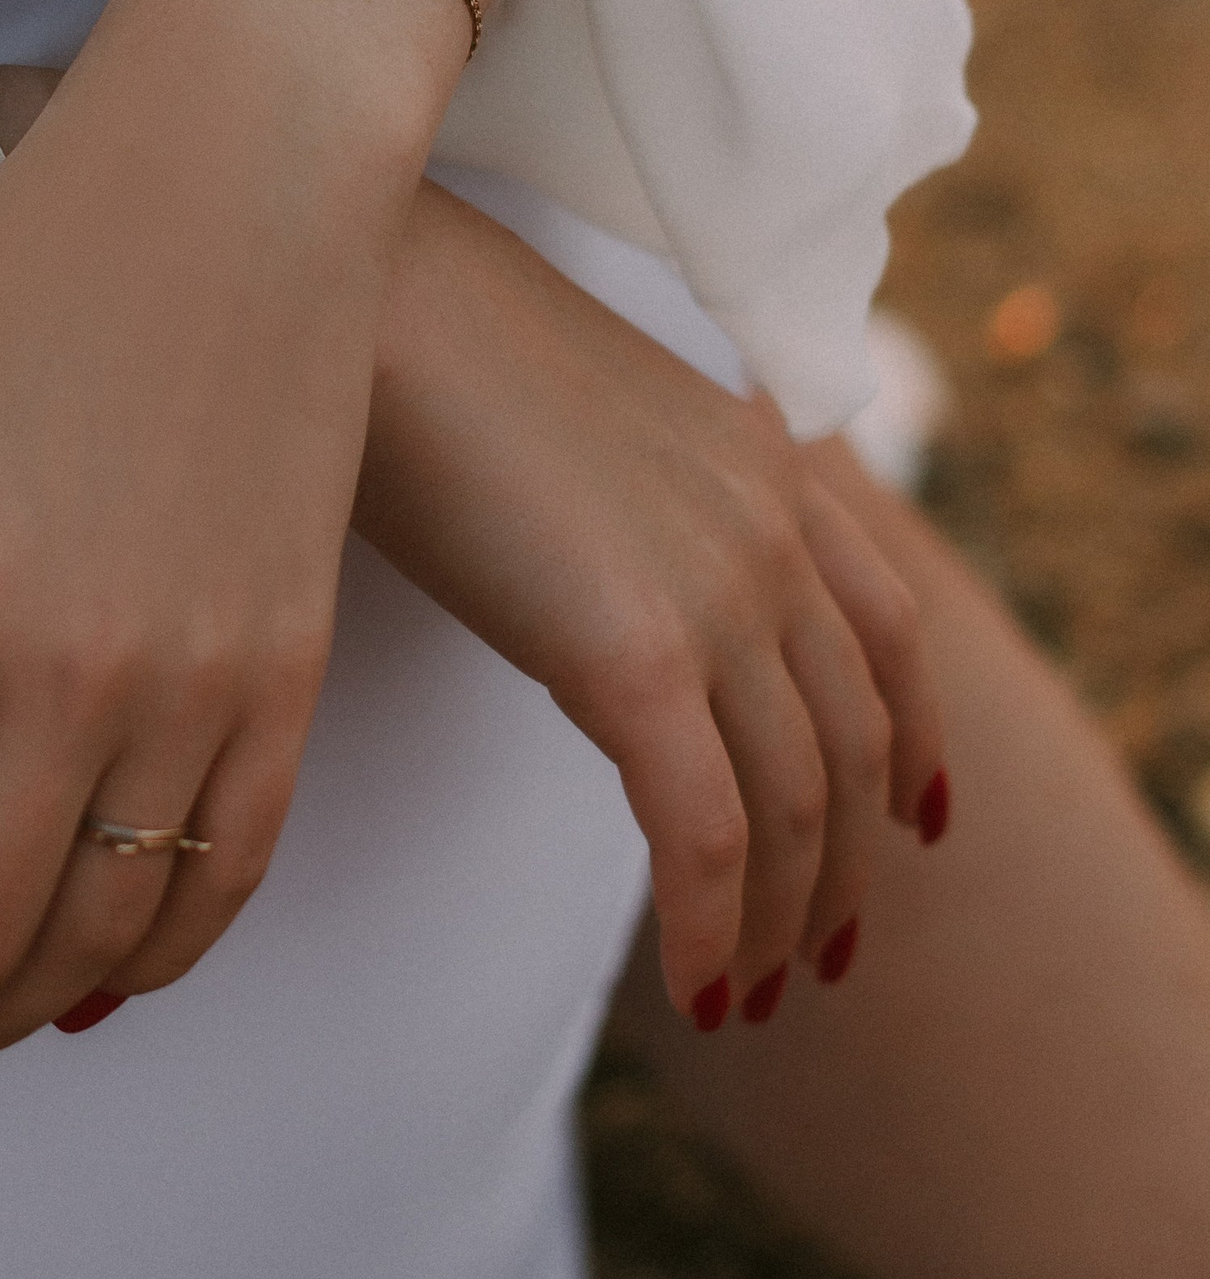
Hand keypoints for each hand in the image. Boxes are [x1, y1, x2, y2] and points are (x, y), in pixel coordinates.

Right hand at [357, 183, 947, 1024]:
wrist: (363, 285)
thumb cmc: (425, 337)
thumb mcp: (582, 406)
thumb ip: (638, 488)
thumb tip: (607, 564)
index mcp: (764, 461)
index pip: (889, 629)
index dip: (912, 739)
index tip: (915, 820)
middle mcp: (772, 528)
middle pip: (853, 742)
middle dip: (847, 866)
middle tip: (821, 957)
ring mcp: (716, 591)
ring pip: (795, 807)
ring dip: (784, 919)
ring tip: (752, 992)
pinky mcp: (632, 653)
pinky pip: (705, 835)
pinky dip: (714, 925)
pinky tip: (698, 982)